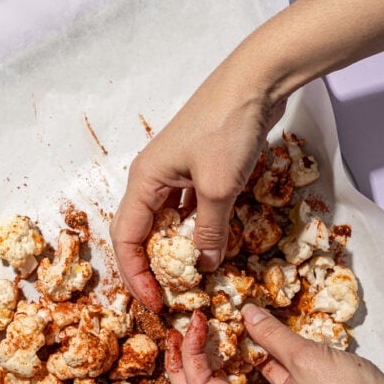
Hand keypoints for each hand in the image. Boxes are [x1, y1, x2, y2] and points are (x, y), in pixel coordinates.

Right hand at [110, 49, 286, 310]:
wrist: (256, 81)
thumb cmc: (228, 129)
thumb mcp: (219, 188)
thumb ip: (208, 232)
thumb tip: (202, 265)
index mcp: (144, 181)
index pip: (126, 239)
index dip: (137, 275)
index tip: (157, 303)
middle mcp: (152, 178)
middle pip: (141, 232)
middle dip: (151, 267)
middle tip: (170, 296)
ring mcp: (175, 171)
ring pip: (165, 221)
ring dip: (174, 250)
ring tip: (188, 278)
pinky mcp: (198, 167)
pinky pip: (187, 208)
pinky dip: (194, 229)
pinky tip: (208, 245)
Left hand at [166, 303, 383, 383]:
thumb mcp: (308, 359)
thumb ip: (271, 335)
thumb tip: (246, 312)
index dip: (191, 354)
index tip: (196, 321)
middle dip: (183, 370)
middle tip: (178, 337)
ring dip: (210, 368)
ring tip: (203, 336)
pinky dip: (244, 364)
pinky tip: (246, 338)